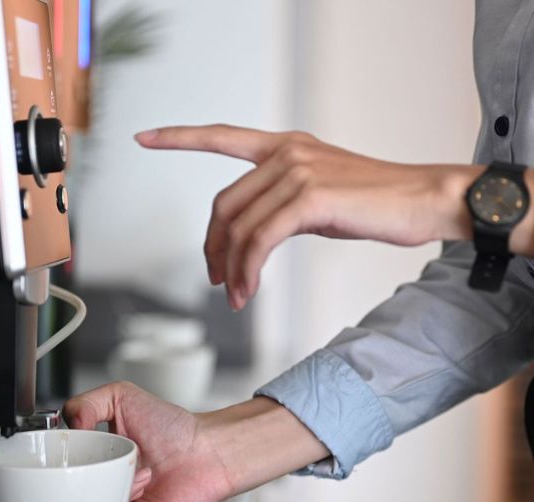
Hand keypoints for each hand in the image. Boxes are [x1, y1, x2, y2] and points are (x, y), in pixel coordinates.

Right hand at [64, 382, 232, 501]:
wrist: (208, 451)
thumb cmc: (173, 428)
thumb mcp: (121, 396)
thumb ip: (86, 402)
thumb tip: (67, 424)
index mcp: (97, 459)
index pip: (64, 467)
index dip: (60, 460)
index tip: (64, 450)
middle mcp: (105, 484)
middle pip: (70, 493)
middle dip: (75, 479)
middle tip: (92, 462)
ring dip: (104, 489)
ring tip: (131, 469)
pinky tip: (140, 485)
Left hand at [136, 124, 482, 308]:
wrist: (426, 201)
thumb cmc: (376, 203)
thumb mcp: (317, 195)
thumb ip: (280, 202)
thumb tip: (251, 236)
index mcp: (284, 146)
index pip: (222, 136)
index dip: (179, 137)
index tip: (144, 137)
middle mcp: (286, 153)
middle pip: (223, 205)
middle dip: (212, 247)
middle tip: (215, 280)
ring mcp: (297, 172)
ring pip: (239, 228)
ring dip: (232, 269)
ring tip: (236, 295)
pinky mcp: (310, 198)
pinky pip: (260, 240)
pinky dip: (248, 270)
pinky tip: (249, 290)